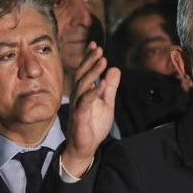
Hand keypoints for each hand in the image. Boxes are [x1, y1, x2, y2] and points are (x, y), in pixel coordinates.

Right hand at [62, 42, 119, 175]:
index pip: (85, 71)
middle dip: (89, 60)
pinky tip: (100, 84)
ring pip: (82, 85)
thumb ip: (110, 87)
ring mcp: (77, 106)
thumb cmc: (93, 125)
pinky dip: (92, 92)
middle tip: (98, 48)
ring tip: (102, 61)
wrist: (84, 147)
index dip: (89, 58)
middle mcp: (78, 96)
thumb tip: (115, 69)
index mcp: (84, 92)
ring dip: (92, 72)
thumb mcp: (107, 103)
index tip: (95, 45)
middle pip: (82, 74)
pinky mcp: (79, 116)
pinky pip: (84, 102)